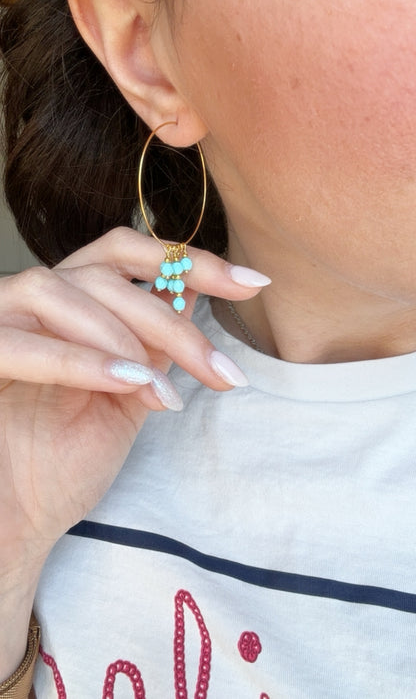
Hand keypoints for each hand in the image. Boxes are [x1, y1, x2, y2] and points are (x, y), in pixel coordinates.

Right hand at [0, 227, 268, 569]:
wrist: (15, 523)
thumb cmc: (63, 464)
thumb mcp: (126, 398)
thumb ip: (150, 346)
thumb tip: (190, 296)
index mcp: (67, 306)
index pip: (124, 254)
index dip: (188, 260)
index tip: (250, 282)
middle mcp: (28, 303)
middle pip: (105, 276)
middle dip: (172, 323)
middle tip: (220, 372)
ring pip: (62, 292)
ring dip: (127, 340)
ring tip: (164, 398)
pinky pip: (21, 343)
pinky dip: (80, 359)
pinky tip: (129, 384)